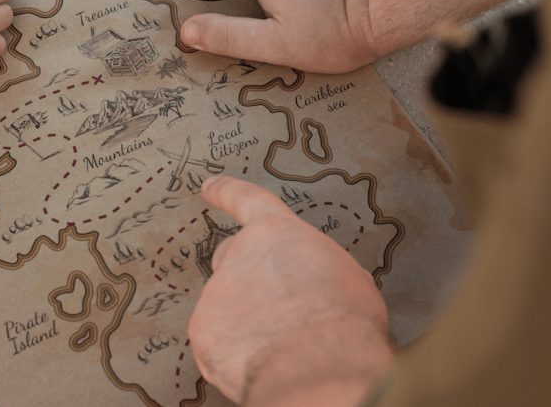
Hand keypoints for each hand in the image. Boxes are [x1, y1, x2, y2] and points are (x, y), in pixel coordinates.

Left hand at [188, 176, 392, 404]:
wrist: (316, 362)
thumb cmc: (343, 320)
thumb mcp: (347, 279)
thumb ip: (314, 271)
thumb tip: (311, 291)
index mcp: (277, 234)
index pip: (248, 201)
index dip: (227, 192)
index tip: (209, 186)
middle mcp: (239, 255)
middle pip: (232, 259)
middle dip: (247, 278)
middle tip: (274, 307)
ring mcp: (215, 292)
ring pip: (228, 307)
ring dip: (249, 322)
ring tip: (283, 346)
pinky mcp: (203, 330)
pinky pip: (219, 342)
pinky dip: (236, 354)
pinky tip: (262, 363)